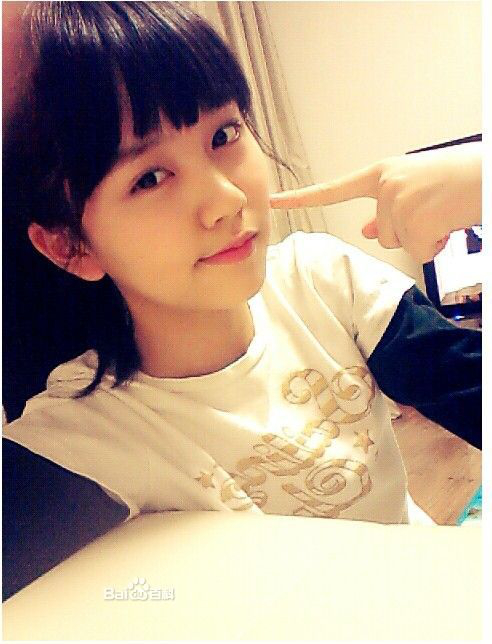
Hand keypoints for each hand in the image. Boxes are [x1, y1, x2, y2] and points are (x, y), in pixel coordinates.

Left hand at [270, 142, 481, 262]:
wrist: (487, 174)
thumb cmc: (457, 176)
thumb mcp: (415, 185)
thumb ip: (386, 208)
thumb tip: (366, 232)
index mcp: (381, 174)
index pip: (333, 190)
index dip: (301, 199)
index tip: (271, 202)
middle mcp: (385, 188)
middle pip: (379, 233)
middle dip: (407, 230)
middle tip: (434, 208)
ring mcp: (398, 206)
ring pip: (399, 243)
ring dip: (424, 236)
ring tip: (444, 212)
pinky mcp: (415, 225)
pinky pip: (419, 253)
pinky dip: (436, 246)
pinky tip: (449, 223)